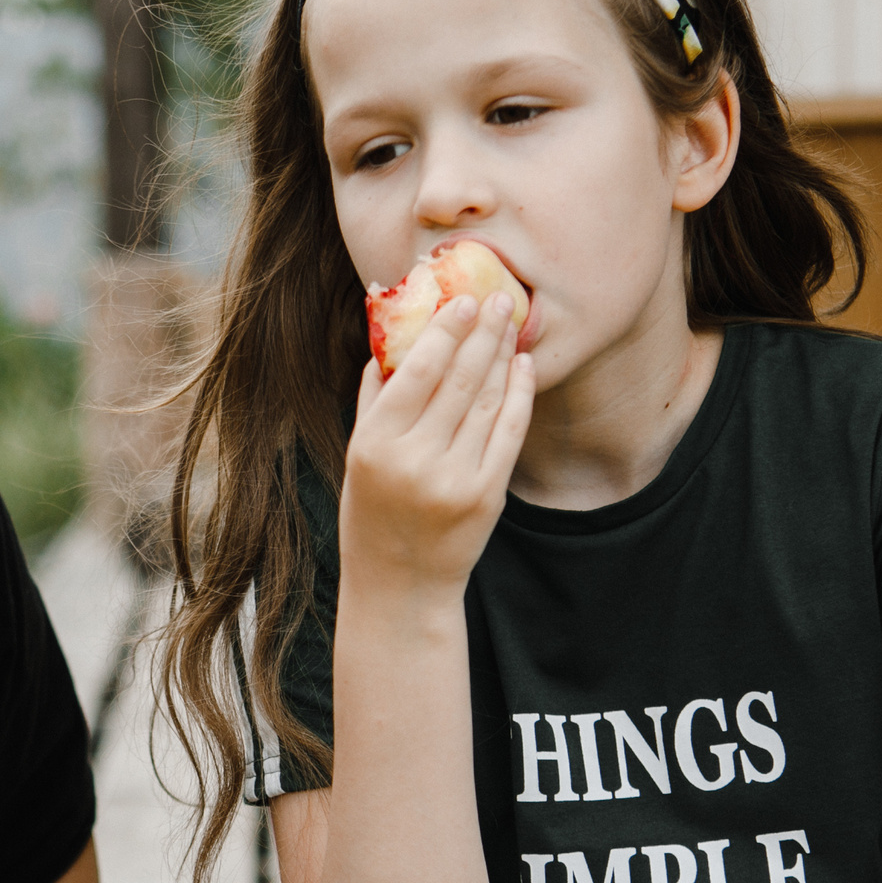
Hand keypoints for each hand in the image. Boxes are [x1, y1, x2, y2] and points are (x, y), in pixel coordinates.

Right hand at [340, 290, 533, 593]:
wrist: (400, 584)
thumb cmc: (371, 511)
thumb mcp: (359, 454)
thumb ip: (375, 396)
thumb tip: (394, 334)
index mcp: (376, 444)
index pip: (419, 372)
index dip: (445, 331)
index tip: (462, 299)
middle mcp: (416, 459)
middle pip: (460, 379)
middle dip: (482, 333)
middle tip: (497, 297)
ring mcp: (456, 478)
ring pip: (489, 400)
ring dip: (503, 355)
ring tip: (510, 324)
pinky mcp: (487, 495)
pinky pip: (510, 431)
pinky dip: (519, 393)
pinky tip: (523, 366)